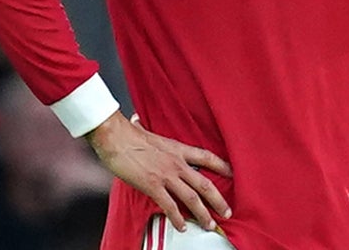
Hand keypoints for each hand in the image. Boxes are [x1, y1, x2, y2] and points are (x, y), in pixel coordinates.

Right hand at [86, 111, 231, 231]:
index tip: (233, 174)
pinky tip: (182, 226)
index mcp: (177, 148)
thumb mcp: (144, 131)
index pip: (207, 157)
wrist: (115, 137)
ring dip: (203, 214)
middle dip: (219, 200)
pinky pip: (170, 206)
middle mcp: (176, 163)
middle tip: (227, 212)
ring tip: (209, 225)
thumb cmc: (127, 134)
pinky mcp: (153, 186)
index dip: (222, 166)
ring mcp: (166, 175)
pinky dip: (177, 218)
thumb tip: (136, 121)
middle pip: (205, 183)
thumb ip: (146, 130)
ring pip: (192, 198)